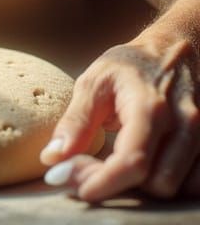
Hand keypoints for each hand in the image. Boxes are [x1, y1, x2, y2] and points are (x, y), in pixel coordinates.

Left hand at [40, 35, 199, 201]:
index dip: (104, 183)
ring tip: (120, 165)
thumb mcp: (95, 82)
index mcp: (151, 107)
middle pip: (157, 183)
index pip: (133, 162)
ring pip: (178, 188)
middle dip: (122, 184)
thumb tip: (52, 159)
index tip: (78, 187)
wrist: (175, 49)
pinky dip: (169, 183)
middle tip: (94, 168)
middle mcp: (184, 124)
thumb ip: (76, 122)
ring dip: (146, 186)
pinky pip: (195, 185)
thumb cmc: (132, 65)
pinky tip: (148, 167)